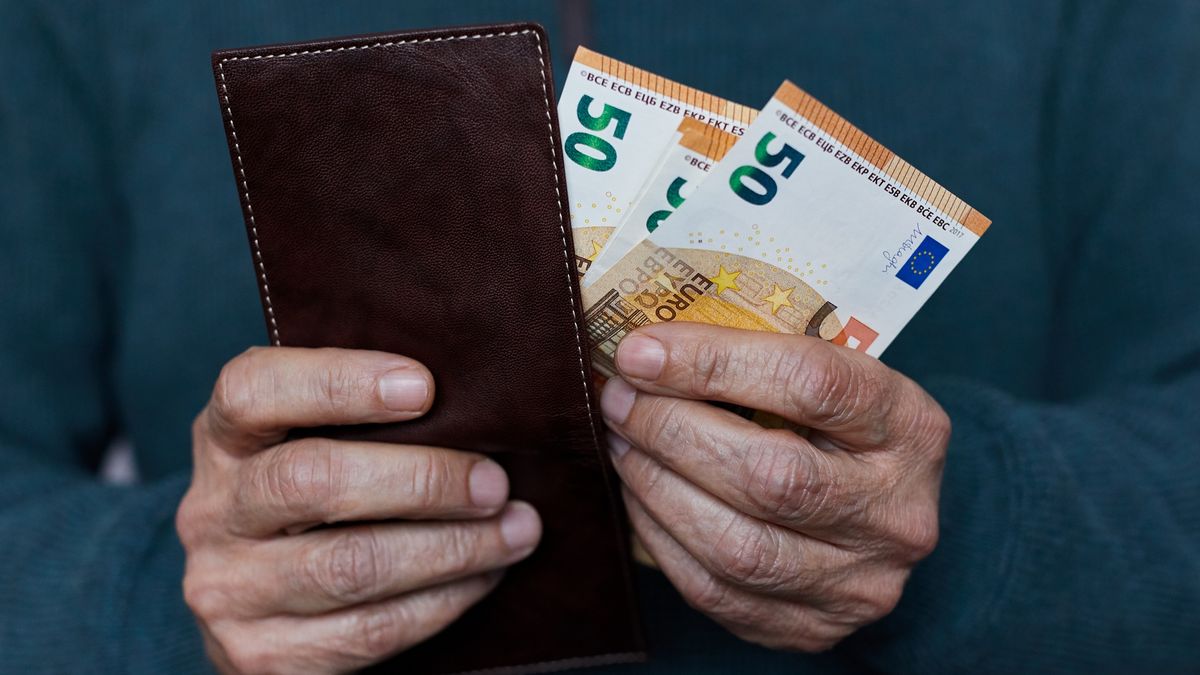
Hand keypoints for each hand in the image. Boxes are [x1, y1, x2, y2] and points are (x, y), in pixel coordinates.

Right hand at [176, 347, 541, 673]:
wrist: (251, 599)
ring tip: (516, 529)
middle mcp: (213, 512)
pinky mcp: (262, 656)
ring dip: (452, 548)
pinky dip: (442, 601)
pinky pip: (369, 632)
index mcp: (223, 438)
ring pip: (350, 566)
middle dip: (421, 480)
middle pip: (310, 481)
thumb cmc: (310, 491)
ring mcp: (230, 590)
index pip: (254, 391)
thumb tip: (472, 392)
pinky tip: (484, 575)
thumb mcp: (305, 437)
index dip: (340, 382)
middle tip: (494, 481)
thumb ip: (359, 411)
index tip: (424, 387)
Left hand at [601, 323, 947, 650]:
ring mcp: (860, 582)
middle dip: (672, 431)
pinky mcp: (814, 628)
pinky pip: (715, 590)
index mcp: (910, 428)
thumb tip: (642, 353)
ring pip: (737, 546)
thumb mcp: (827, 376)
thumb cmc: (835, 428)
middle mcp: (897, 512)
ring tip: (623, 444)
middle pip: (771, 476)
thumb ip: (754, 359)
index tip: (640, 352)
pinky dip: (661, 537)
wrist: (880, 513)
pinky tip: (641, 495)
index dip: (713, 364)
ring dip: (656, 487)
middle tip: (620, 400)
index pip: (812, 385)